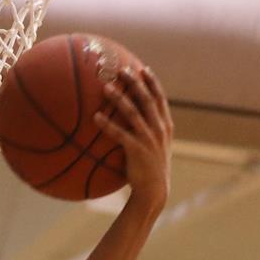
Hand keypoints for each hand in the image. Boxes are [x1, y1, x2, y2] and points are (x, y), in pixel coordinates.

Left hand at [93, 65, 172, 206]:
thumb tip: (134, 118)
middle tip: (121, 70)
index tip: (143, 69)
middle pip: (147, 100)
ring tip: (105, 87)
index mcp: (165, 126)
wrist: (154, 191)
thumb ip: (149, 130)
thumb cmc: (150, 168)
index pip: (160, 98)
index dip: (152, 82)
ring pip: (133, 113)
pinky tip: (95, 117)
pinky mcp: (137, 150)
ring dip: (119, 98)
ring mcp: (149, 139)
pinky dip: (107, 124)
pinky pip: (120, 134)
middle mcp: (159, 129)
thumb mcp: (155, 146)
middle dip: (135, 83)